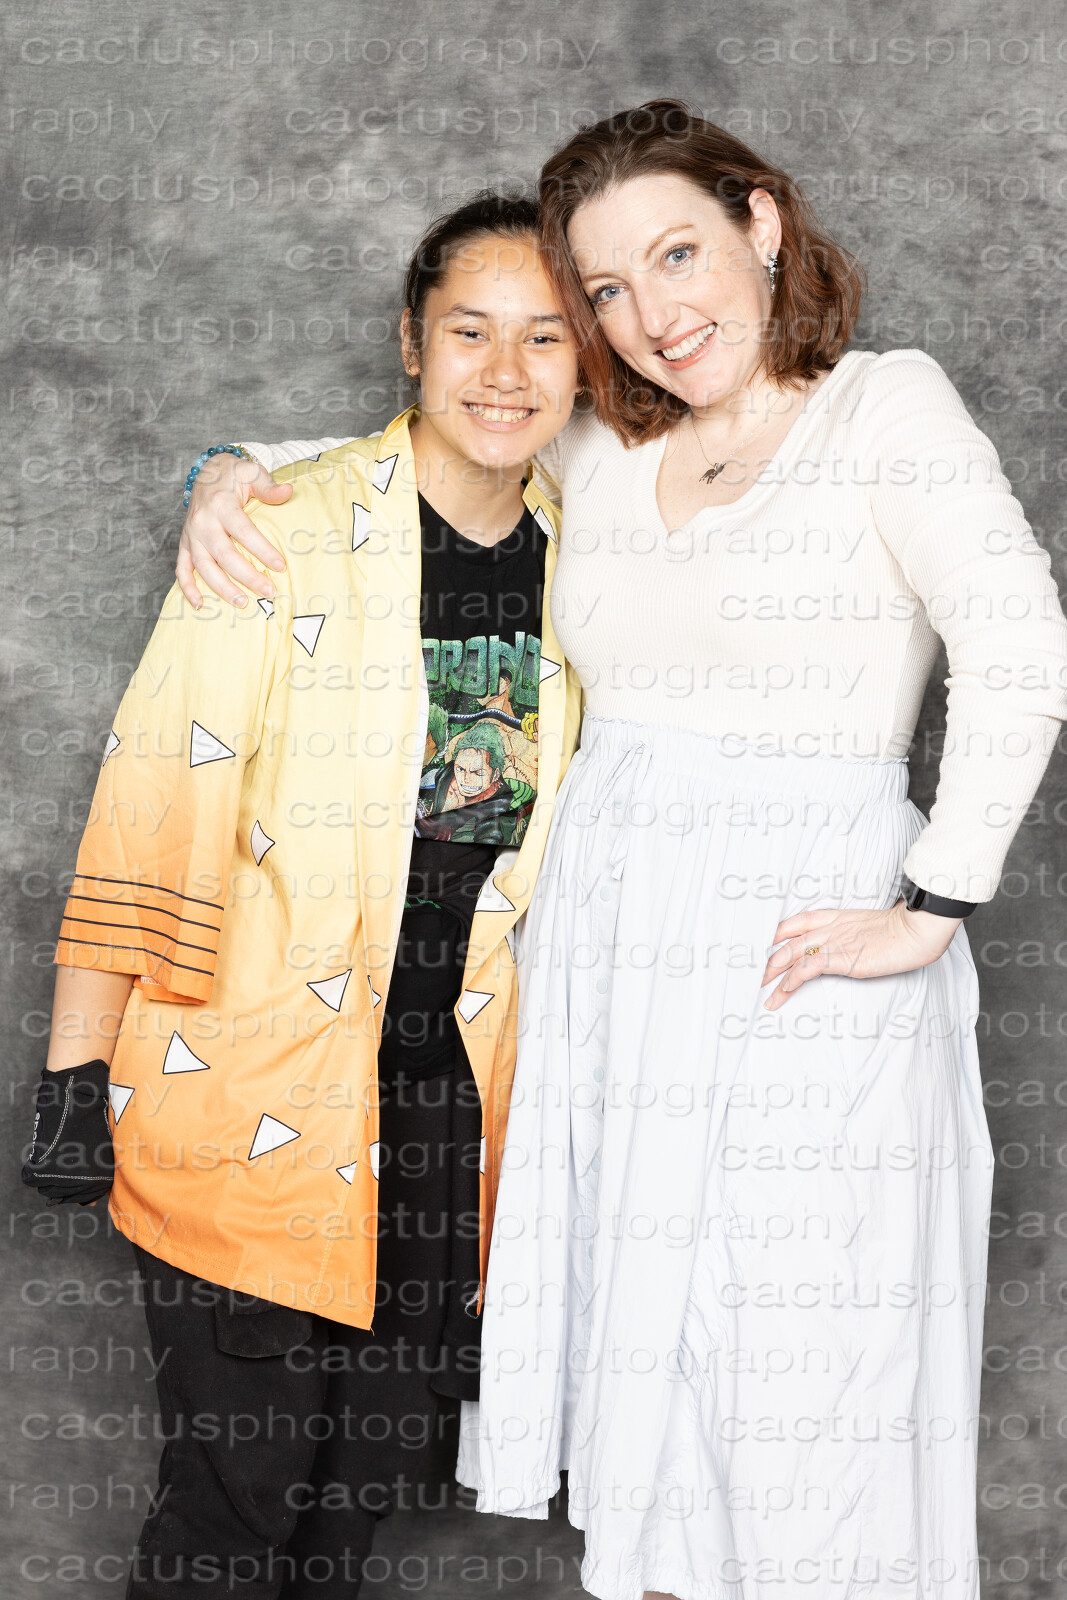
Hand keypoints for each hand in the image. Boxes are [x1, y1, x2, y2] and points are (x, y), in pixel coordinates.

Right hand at [176, 452, 292, 608]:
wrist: (207, 472)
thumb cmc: (234, 475)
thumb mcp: (252, 473)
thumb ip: (269, 486)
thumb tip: (288, 492)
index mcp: (221, 504)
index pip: (243, 531)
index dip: (262, 550)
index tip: (280, 566)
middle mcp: (203, 522)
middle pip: (224, 555)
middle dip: (247, 576)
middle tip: (269, 591)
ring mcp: (191, 535)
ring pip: (204, 566)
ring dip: (222, 587)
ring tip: (242, 603)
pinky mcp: (184, 543)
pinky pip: (182, 568)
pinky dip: (187, 587)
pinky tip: (199, 604)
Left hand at [760, 899, 961, 1009]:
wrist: (918, 929)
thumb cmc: (902, 931)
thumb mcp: (870, 929)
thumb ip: (853, 934)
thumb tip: (848, 945)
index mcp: (836, 917)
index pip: (796, 922)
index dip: (777, 934)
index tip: (765, 946)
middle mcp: (830, 927)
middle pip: (787, 940)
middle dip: (769, 958)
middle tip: (756, 974)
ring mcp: (834, 942)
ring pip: (791, 955)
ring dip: (773, 974)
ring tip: (763, 991)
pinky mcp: (841, 958)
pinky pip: (806, 969)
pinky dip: (790, 982)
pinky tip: (781, 993)